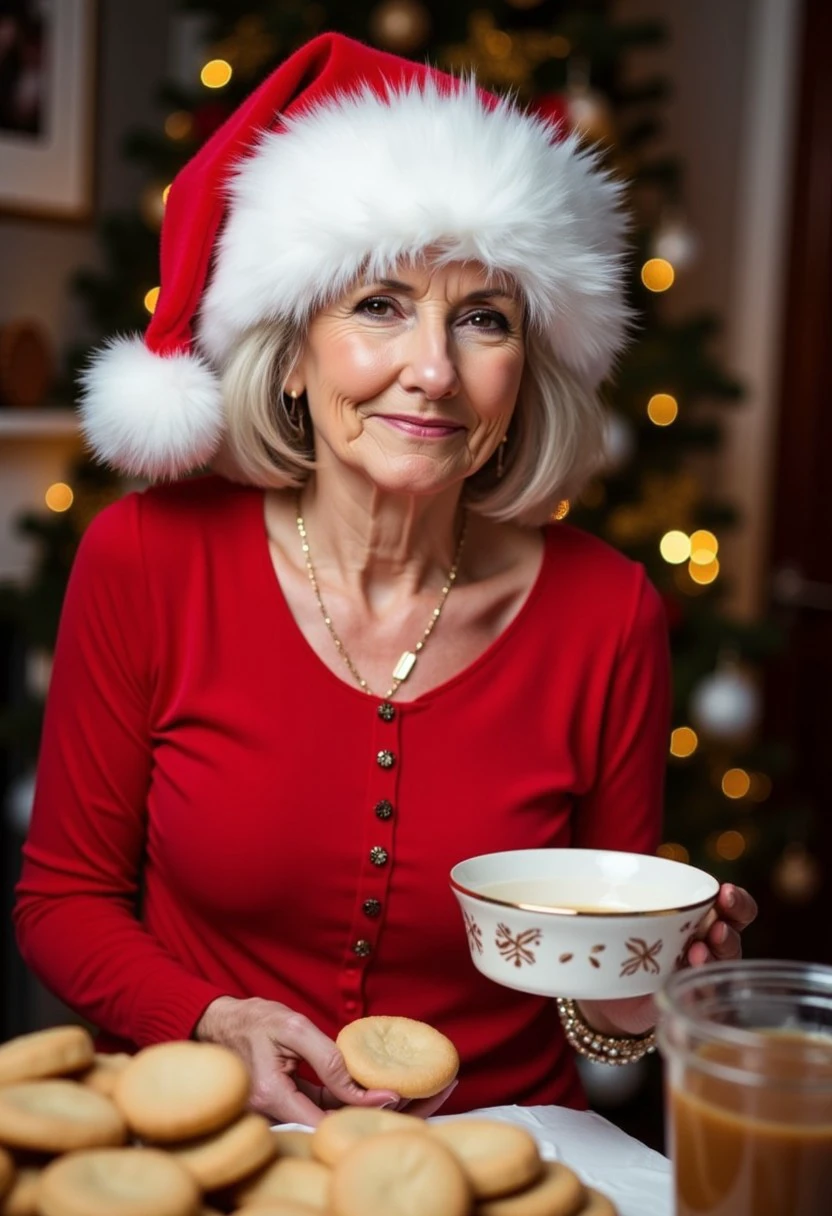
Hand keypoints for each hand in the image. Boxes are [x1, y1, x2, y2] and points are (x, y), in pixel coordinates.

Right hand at [194, 996, 456, 1124]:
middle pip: (340, 1125)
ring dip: (381, 1108)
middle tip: (435, 1093)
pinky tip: (392, 1088)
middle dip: (389, 1114)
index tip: (398, 1094)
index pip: (328, 1115)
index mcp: (273, 1097)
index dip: (364, 1109)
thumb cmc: (252, 1021)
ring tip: (428, 1090)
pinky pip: (332, 1108)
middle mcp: (280, 1114)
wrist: (220, 1025)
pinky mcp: (296, 1102)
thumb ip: (324, 1055)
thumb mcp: (290, 1026)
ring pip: (341, 1118)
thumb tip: (357, 1082)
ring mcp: (288, 1111)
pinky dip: (361, 1100)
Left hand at [576, 883, 758, 1039]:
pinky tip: (688, 987)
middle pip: (733, 937)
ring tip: (698, 952)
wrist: (606, 996)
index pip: (733, 908)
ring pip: (721, 969)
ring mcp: (696, 977)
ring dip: (713, 958)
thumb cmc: (618, 944)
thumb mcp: (621, 914)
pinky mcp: (683, 1004)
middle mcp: (704, 945)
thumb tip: (572, 852)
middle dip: (729, 929)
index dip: (737, 901)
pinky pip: (701, 1001)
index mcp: (696, 918)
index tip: (726, 893)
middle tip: (717, 927)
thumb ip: (618, 892)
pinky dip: (697, 993)